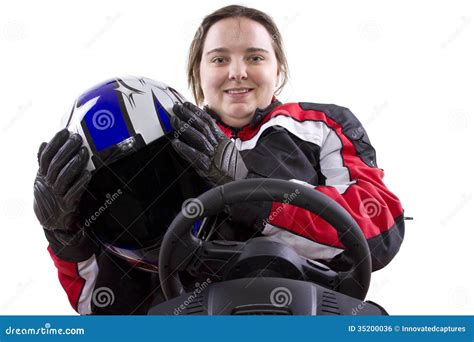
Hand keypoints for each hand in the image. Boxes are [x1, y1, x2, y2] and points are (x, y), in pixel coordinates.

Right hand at [33, 129, 90, 245]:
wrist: (51, 220)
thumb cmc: (51, 193)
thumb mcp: (45, 178)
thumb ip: (45, 162)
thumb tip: (44, 143)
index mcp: (42, 174)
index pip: (46, 155)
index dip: (54, 143)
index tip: (64, 131)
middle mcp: (47, 183)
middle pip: (56, 164)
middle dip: (67, 149)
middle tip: (78, 138)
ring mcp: (56, 194)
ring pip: (64, 177)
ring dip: (75, 163)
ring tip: (84, 151)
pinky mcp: (66, 205)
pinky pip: (73, 192)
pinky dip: (80, 183)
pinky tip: (87, 173)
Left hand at [170, 102, 247, 184]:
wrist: (241, 183)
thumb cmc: (233, 168)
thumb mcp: (228, 149)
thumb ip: (217, 138)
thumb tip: (207, 126)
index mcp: (223, 140)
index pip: (208, 121)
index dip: (196, 111)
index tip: (187, 105)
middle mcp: (218, 145)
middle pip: (202, 126)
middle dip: (188, 115)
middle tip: (176, 108)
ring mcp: (213, 156)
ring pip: (198, 137)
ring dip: (185, 128)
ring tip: (174, 120)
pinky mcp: (208, 168)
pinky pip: (195, 156)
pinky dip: (185, 149)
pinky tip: (176, 143)